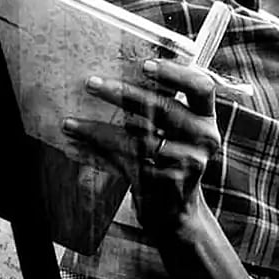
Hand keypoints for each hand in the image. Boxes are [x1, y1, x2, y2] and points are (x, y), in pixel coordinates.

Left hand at [62, 58, 220, 238]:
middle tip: (91, 83)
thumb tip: (119, 71)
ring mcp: (184, 163)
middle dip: (123, 94)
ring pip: (136, 138)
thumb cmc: (170, 160)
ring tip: (70, 121)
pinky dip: (99, 150)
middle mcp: (202, 139)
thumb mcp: (179, 133)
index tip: (144, 65)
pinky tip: (78, 142)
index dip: (175, 73)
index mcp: (207, 119)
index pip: (202, 87)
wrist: (176, 212)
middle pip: (163, 108)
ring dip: (98, 128)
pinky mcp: (162, 182)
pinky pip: (125, 160)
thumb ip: (165, 105)